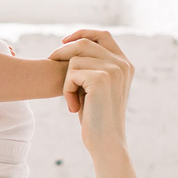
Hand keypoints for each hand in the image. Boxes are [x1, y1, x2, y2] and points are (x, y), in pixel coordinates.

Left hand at [48, 29, 133, 152]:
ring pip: (74, 60)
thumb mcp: (97, 87)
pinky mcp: (101, 79)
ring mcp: (114, 70)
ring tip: (73, 101)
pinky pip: (71, 74)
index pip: (102, 35)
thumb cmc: (97, 118)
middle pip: (84, 44)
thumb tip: (71, 44)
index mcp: (125, 64)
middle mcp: (122, 64)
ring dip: (67, 81)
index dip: (82, 34)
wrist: (107, 143)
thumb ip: (92, 66)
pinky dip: (67, 91)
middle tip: (51, 66)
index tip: (63, 42)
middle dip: (63, 54)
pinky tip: (74, 108)